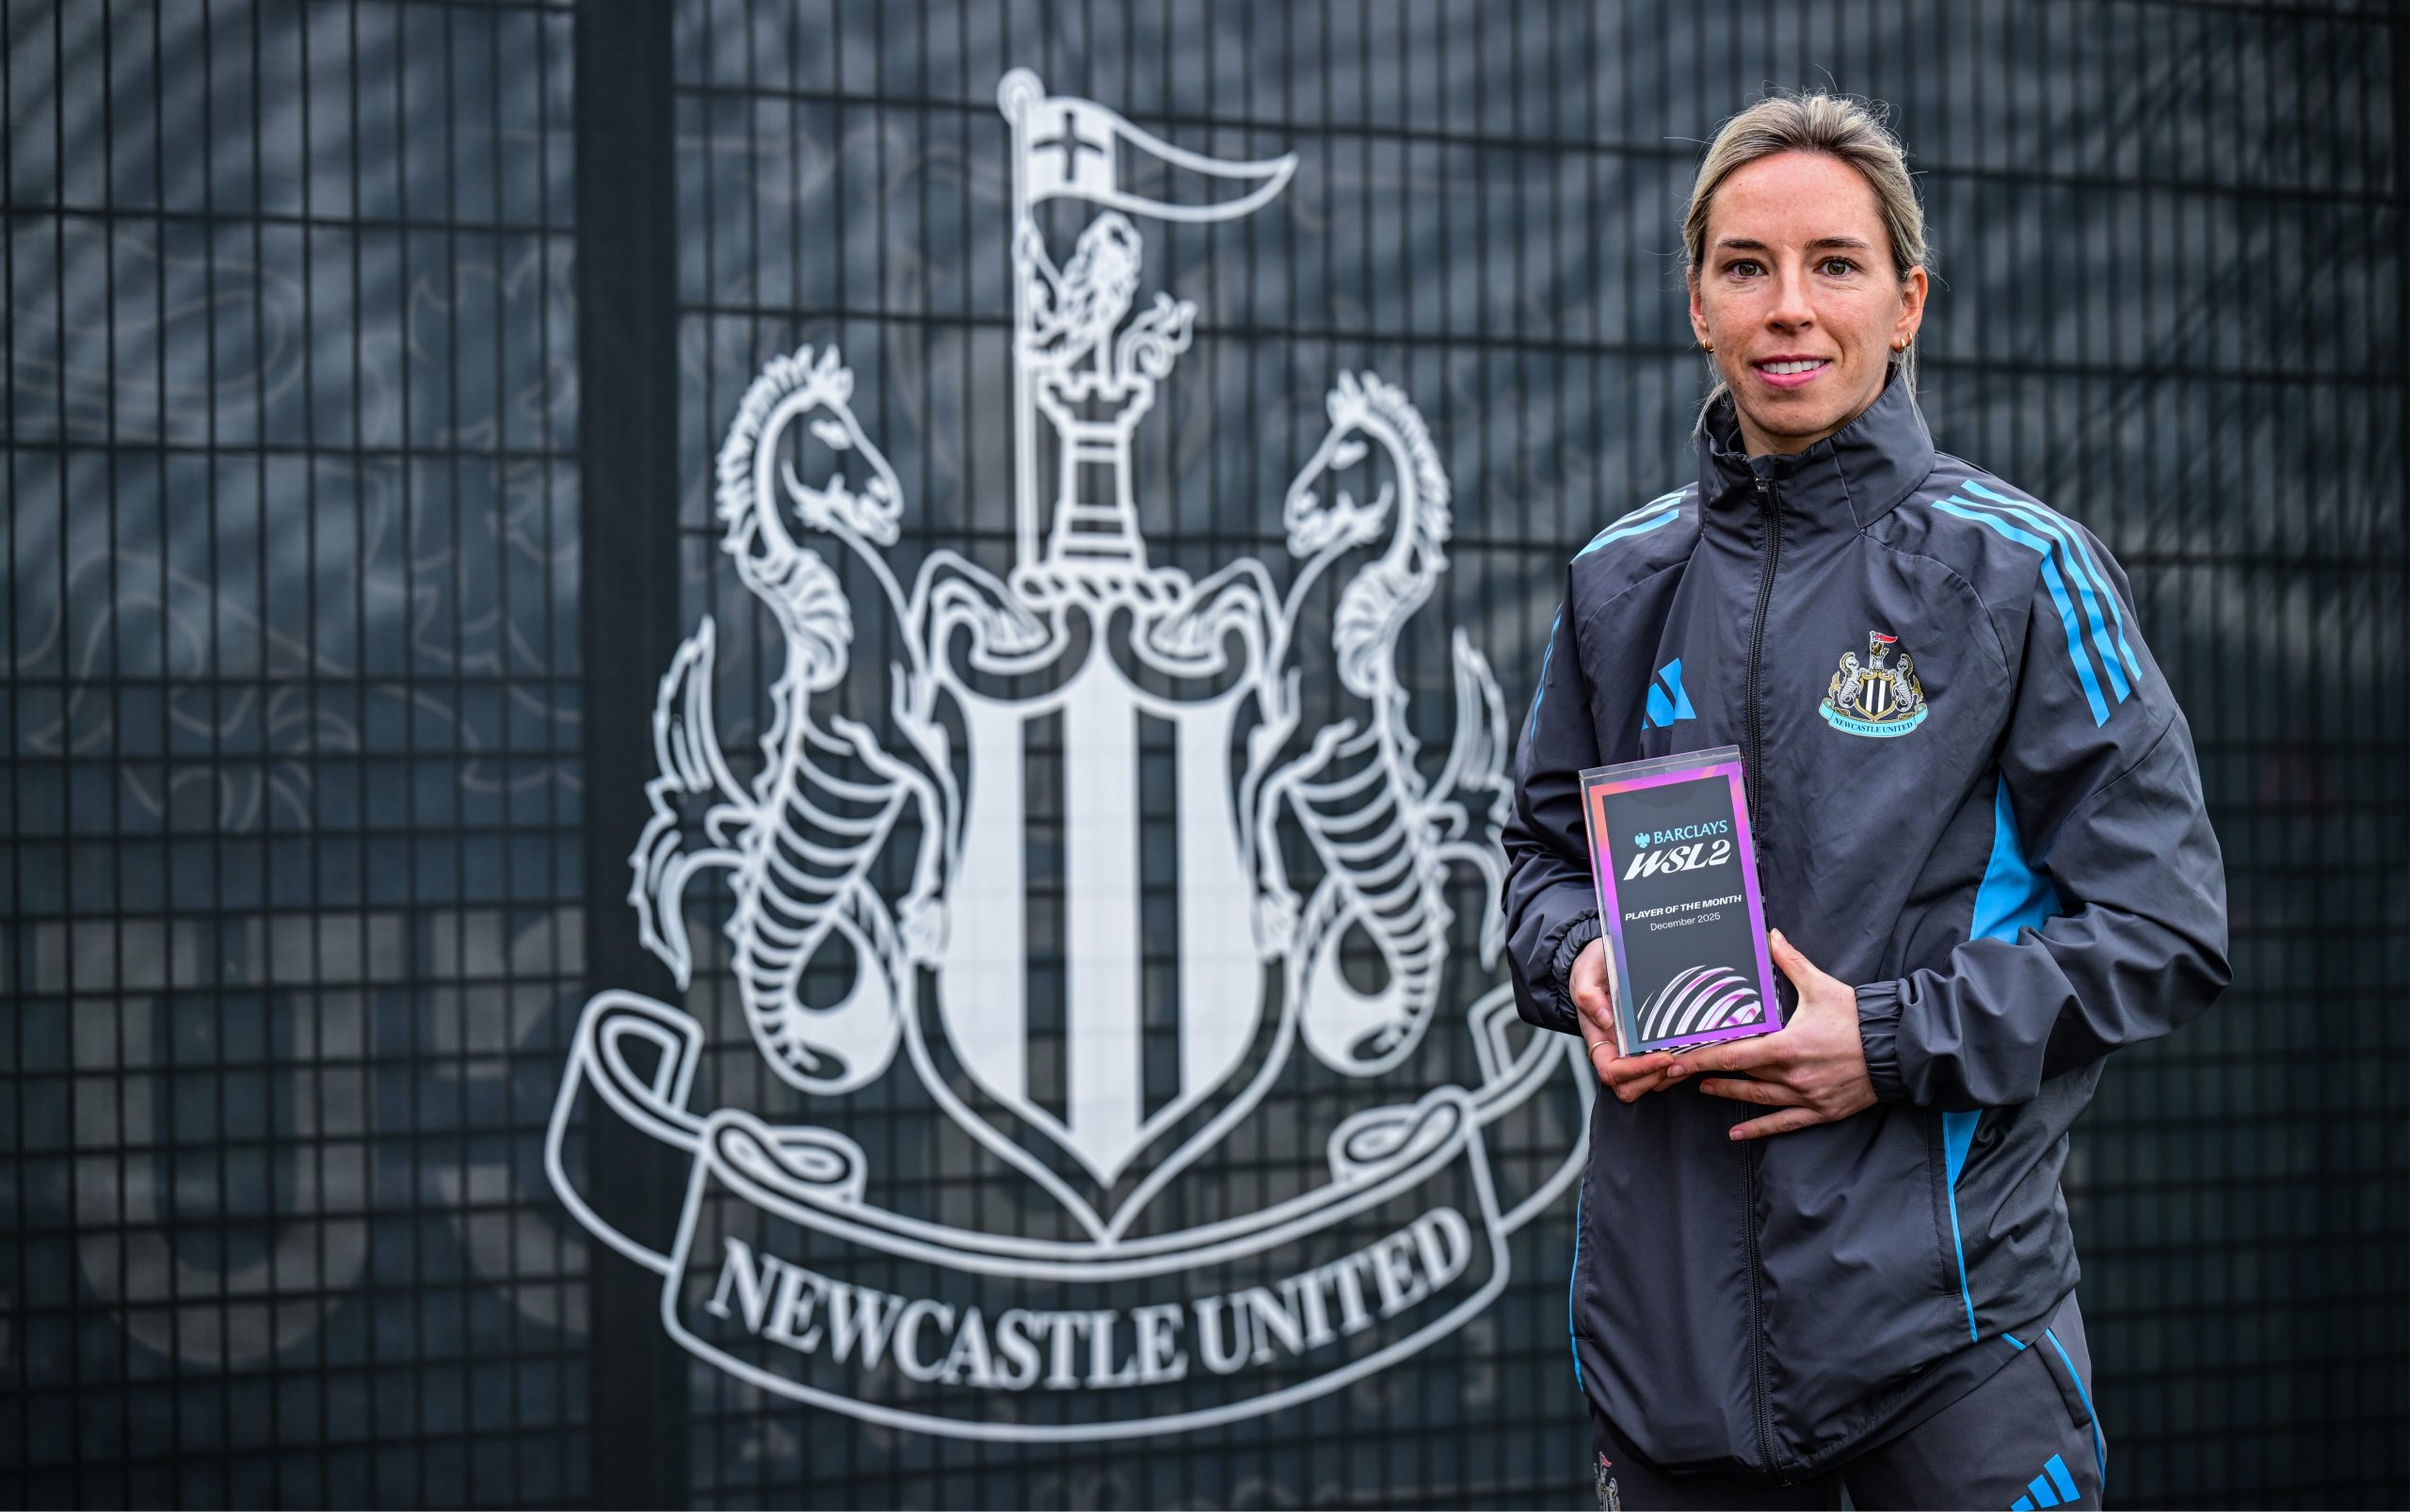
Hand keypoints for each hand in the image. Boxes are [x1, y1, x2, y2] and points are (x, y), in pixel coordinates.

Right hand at [1569, 938, 1687, 1103]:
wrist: (1602, 958)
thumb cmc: (1593, 968)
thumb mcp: (1585, 973)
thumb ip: (1588, 995)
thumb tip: (1604, 1019)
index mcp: (1598, 1038)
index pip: (1611, 1071)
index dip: (1636, 1070)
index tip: (1662, 1057)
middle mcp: (1614, 1049)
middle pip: (1628, 1087)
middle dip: (1654, 1078)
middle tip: (1676, 1061)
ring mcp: (1631, 1050)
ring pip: (1647, 1083)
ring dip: (1667, 1077)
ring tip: (1686, 1058)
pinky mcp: (1646, 1046)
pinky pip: (1660, 1069)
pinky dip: (1675, 1068)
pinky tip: (1688, 1052)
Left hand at [1663, 929, 1877, 1139]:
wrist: (1897, 1047)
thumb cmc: (1858, 1017)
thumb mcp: (1821, 986)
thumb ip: (1791, 962)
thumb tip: (1770, 935)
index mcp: (1788, 1046)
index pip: (1735, 1055)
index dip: (1703, 1059)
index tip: (1677, 1061)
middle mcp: (1793, 1075)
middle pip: (1742, 1076)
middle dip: (1710, 1074)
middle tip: (1682, 1073)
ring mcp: (1807, 1096)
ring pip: (1758, 1099)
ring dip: (1729, 1095)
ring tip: (1704, 1089)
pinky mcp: (1821, 1111)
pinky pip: (1784, 1123)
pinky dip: (1759, 1129)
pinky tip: (1737, 1133)